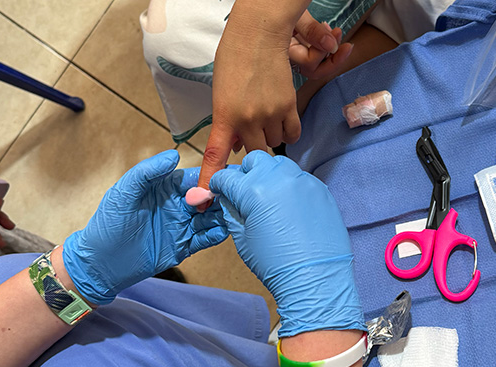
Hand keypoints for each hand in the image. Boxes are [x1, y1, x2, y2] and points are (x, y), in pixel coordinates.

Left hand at [62, 150, 227, 305]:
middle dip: (223, 196)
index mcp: (165, 188)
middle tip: (239, 195)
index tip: (227, 175)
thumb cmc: (107, 225)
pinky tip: (224, 231)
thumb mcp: (124, 193)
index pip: (194, 178)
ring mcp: (182, 226)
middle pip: (208, 197)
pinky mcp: (184, 246)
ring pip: (211, 218)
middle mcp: (177, 205)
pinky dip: (217, 235)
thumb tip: (173, 155)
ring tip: (236, 213)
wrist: (101, 264)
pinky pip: (205, 239)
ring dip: (224, 215)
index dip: (211, 176)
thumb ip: (147, 172)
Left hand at [197, 8, 349, 189]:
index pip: (215, 156)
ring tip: (265, 115)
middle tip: (252, 134)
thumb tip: (238, 148)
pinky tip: (281, 119)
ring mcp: (270, 114)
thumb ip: (228, 123)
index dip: (209, 181)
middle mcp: (248, 119)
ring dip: (270, 136)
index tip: (203, 200)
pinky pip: (292, 133)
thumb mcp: (221, 94)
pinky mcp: (289, 107)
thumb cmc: (234, 60)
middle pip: (254, 154)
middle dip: (253, 149)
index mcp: (224, 116)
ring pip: (273, 143)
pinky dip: (287, 132)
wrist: (258, 35)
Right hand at [210, 151, 363, 336]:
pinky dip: (291, 187)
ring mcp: (302, 181)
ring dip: (270, 176)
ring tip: (270, 199)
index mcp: (253, 190)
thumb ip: (233, 211)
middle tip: (245, 193)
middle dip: (246, 173)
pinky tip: (291, 208)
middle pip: (254, 161)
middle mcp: (279, 178)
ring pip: (280, 165)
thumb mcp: (242, 238)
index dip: (219, 184)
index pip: (227, 176)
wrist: (314, 278)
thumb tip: (229, 199)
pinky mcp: (320, 189)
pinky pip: (300, 179)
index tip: (219, 190)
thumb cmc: (276, 263)